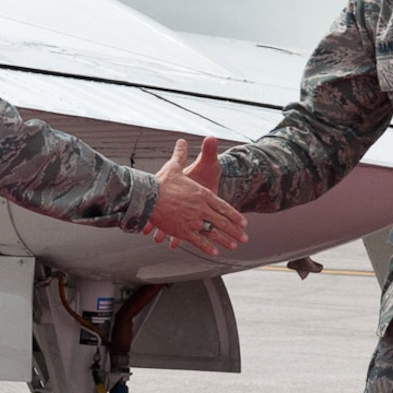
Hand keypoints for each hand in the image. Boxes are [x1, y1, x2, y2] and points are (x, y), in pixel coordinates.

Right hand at [144, 137, 246, 253]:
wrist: (147, 196)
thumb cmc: (160, 182)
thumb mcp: (174, 167)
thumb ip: (180, 155)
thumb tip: (182, 140)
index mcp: (202, 194)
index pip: (223, 207)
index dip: (234, 215)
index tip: (243, 222)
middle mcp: (201, 208)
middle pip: (222, 222)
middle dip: (234, 231)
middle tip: (245, 238)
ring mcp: (193, 221)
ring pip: (213, 233)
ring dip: (225, 240)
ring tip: (234, 245)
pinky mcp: (182, 231)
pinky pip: (197, 241)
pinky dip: (206, 247)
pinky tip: (215, 252)